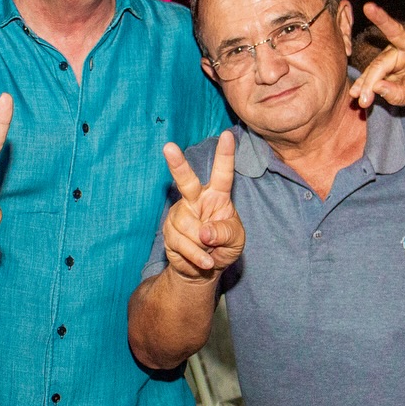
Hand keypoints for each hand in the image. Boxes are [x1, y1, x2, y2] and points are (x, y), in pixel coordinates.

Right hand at [161, 131, 243, 279]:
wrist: (203, 270)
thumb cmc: (224, 247)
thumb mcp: (236, 240)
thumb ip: (225, 233)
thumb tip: (205, 232)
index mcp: (217, 196)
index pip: (223, 174)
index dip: (225, 155)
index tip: (228, 136)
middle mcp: (196, 200)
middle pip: (186, 181)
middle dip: (178, 164)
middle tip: (168, 147)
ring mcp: (180, 214)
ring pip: (189, 226)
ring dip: (203, 245)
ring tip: (209, 251)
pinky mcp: (169, 231)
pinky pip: (182, 243)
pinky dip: (196, 256)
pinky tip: (203, 260)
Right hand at [349, 1, 404, 108]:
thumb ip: (402, 95)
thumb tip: (378, 87)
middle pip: (396, 33)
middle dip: (382, 19)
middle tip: (369, 7)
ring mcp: (395, 52)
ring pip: (378, 64)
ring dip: (368, 82)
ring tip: (362, 99)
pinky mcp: (383, 59)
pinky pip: (371, 72)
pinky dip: (363, 83)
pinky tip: (356, 92)